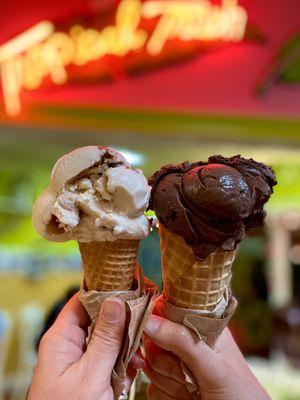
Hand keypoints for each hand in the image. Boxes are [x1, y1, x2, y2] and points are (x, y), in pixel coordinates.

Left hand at [28, 294, 142, 399]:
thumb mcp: (90, 375)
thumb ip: (105, 337)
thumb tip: (115, 300)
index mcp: (62, 338)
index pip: (82, 300)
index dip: (105, 289)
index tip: (130, 282)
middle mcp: (71, 344)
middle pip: (99, 318)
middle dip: (122, 321)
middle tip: (144, 320)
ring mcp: (83, 360)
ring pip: (109, 339)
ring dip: (126, 345)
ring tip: (139, 355)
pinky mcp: (92, 374)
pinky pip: (111, 358)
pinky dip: (124, 363)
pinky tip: (134, 370)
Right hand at [143, 316, 270, 399]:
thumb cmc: (240, 393)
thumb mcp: (213, 365)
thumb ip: (181, 341)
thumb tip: (148, 320)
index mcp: (202, 326)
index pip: (169, 309)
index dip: (156, 318)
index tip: (152, 330)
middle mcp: (188, 343)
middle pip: (154, 339)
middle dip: (165, 360)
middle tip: (185, 373)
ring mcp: (178, 366)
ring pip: (150, 365)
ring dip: (167, 381)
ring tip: (192, 391)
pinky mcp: (170, 388)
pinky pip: (151, 387)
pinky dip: (165, 396)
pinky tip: (185, 399)